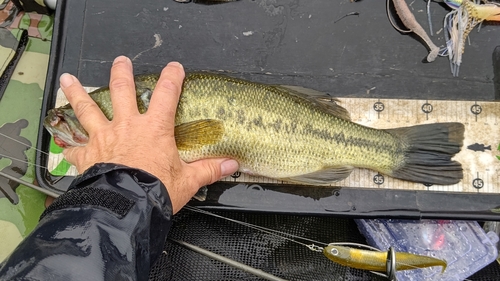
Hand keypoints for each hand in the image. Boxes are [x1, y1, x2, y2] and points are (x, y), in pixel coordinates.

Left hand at [59, 56, 238, 213]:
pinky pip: (74, 147)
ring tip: (67, 79)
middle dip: (122, 73)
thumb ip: (209, 169)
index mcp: (154, 128)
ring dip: (77, 94)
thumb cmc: (156, 191)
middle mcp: (127, 126)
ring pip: (87, 109)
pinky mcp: (87, 155)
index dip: (172, 77)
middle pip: (122, 90)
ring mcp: (103, 138)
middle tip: (121, 61)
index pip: (166, 94)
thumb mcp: (188, 180)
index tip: (174, 67)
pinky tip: (63, 142)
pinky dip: (68, 145)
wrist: (126, 206)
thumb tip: (232, 165)